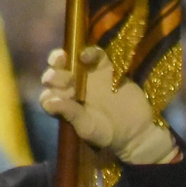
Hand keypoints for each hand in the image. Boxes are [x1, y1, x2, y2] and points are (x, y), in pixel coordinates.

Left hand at [40, 47, 178, 164]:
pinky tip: (85, 56)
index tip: (60, 97)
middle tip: (58, 78)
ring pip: (68, 60)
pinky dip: (89, 52)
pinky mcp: (105, 68)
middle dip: (52, 75)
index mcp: (65, 104)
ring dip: (60, 58)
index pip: (48, 95)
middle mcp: (73, 88)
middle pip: (54, 75)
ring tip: (62, 58)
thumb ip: (71, 114)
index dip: (50, 93)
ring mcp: (87, 76)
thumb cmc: (109, 134)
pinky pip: (94, 55)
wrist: (137, 131)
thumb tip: (50, 102)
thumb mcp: (88, 128)